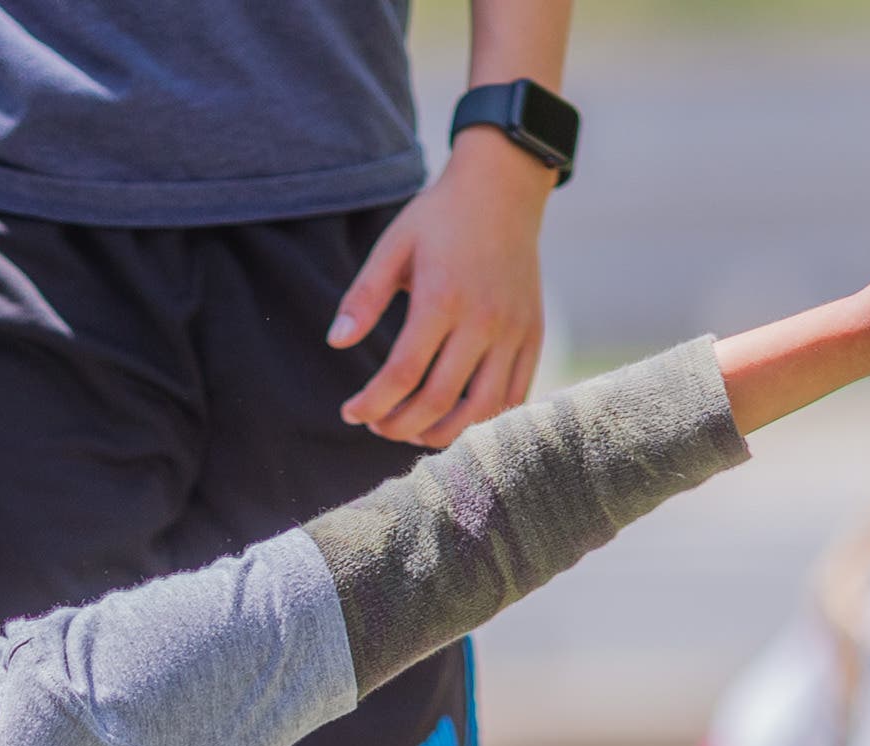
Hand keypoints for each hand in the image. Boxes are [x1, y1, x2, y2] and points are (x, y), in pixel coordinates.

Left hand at [331, 136, 555, 447]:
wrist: (503, 189)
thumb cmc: (439, 218)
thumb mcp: (393, 247)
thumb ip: (364, 296)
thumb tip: (336, 343)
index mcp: (442, 298)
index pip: (402, 374)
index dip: (372, 404)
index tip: (350, 412)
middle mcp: (483, 320)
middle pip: (439, 401)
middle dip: (399, 426)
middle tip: (377, 426)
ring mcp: (514, 331)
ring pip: (483, 410)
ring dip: (443, 433)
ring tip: (413, 430)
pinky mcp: (533, 334)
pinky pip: (515, 395)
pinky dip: (485, 420)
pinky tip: (455, 418)